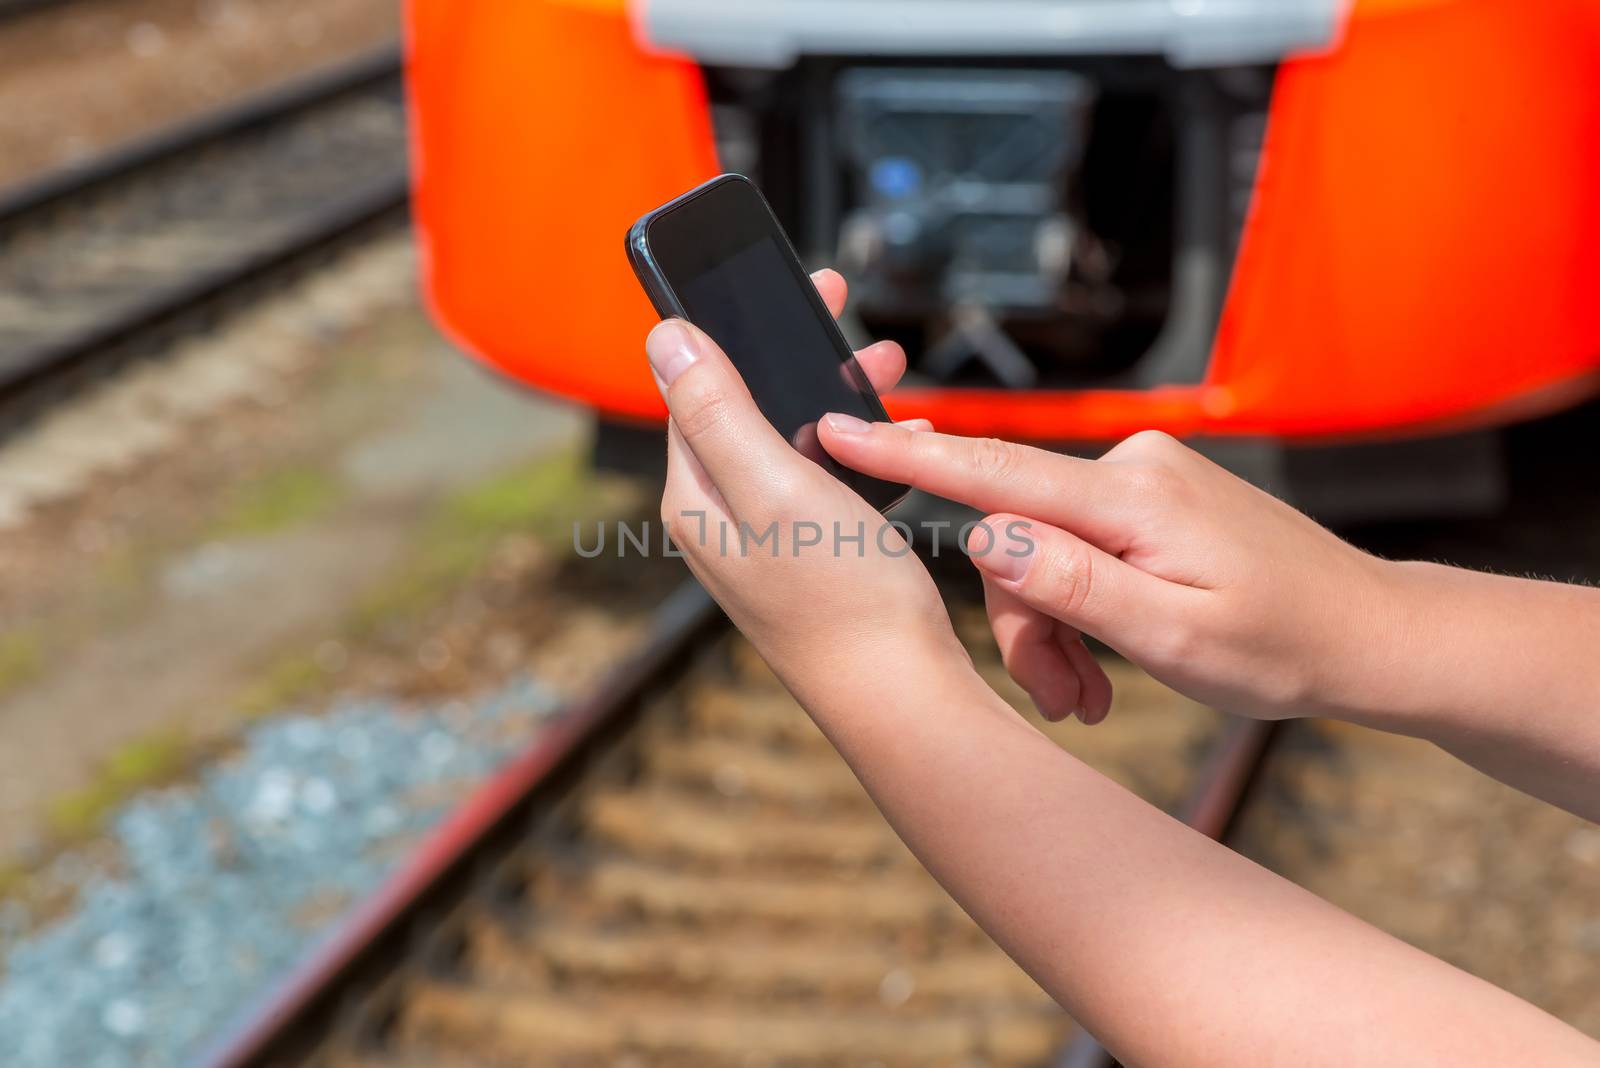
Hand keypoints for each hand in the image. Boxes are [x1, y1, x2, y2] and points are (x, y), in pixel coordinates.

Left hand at [645, 271, 961, 698]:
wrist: (901, 696)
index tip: (777, 282)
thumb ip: (717, 410)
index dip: (730, 327)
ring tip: (887, 368)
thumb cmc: (842, 598)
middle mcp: (721, 517)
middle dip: (791, 353)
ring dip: (833, 396)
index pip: (693, 387)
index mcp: (696, 498)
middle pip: (744, 406)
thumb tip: (663, 336)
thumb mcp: (775, 486)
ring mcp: (765, 540)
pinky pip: (823, 479)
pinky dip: (857, 448)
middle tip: (842, 308)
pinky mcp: (809, 557)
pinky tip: (899, 441)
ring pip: (790, 439)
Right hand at [818, 420, 1397, 723]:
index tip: (835, 430)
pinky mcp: (1153, 501)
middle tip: (1066, 701)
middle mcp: (1131, 470)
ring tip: (1094, 697)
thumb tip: (981, 535)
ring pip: (1048, 552)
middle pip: (1018, 537)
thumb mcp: (1173, 636)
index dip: (907, 456)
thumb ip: (1072, 582)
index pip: (995, 471)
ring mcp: (1144, 481)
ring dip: (1058, 628)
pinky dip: (1086, 607)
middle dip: (1026, 624)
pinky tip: (1112, 662)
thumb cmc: (1282, 646)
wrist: (1367, 634)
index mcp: (1131, 498)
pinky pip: (1085, 548)